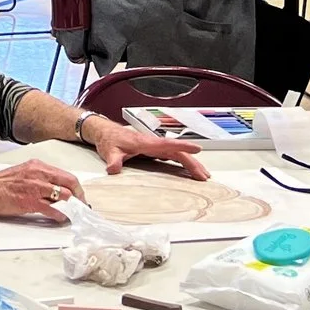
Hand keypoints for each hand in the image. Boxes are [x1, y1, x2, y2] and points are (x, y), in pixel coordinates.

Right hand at [0, 158, 88, 223]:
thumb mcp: (22, 173)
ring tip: (74, 214)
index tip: (78, 196)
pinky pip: (53, 209)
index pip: (65, 174)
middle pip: (69, 183)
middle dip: (79, 196)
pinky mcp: (30, 202)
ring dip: (72, 207)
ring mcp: (35, 187)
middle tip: (81, 205)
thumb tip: (55, 189)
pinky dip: (60, 215)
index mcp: (37, 166)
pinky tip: (61, 219)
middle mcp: (38, 173)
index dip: (75, 187)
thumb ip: (40, 178)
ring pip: (64, 196)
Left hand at [83, 114, 209, 178]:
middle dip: (192, 163)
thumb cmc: (110, 140)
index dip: (183, 147)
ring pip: (178, 154)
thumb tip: (113, 168)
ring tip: (203, 175)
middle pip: (178, 152)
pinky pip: (173, 157)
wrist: (105, 133)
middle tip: (204, 176)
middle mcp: (153, 144)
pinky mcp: (155, 151)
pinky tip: (191, 171)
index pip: (168, 144)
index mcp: (146, 142)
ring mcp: (155, 148)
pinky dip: (184, 164)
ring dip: (191, 164)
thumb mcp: (110, 151)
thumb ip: (113, 160)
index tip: (197, 149)